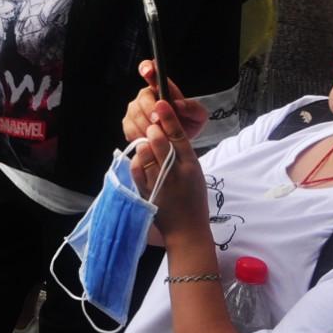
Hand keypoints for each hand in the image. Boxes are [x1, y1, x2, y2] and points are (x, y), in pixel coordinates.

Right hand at [122, 61, 208, 142]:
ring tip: (159, 135)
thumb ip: (192, 108)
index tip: (148, 71)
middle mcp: (145, 96)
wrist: (179, 142)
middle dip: (150, 110)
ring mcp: (134, 110)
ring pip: (135, 115)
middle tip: (159, 121)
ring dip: (147, 126)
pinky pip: (130, 129)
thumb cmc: (187, 124)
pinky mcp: (128, 124)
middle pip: (142, 98)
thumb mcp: (198, 116)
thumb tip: (178, 104)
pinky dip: (141, 136)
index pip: (150, 70)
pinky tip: (150, 140)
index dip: (147, 68)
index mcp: (161, 87)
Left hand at [130, 98, 209, 241]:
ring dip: (144, 146)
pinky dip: (137, 161)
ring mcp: (161, 183)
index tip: (161, 103)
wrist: (187, 230)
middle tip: (151, 127)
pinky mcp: (148, 191)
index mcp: (191, 166)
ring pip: (146, 155)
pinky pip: (137, 170)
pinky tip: (141, 160)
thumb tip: (165, 131)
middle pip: (161, 144)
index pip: (179, 137)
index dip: (169, 118)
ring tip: (146, 145)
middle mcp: (176, 173)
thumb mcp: (194, 173)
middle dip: (153, 132)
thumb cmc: (193, 199)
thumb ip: (181, 154)